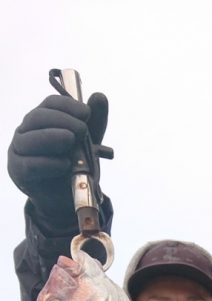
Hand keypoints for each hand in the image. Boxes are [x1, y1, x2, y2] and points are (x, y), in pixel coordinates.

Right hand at [8, 92, 108, 231]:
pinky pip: (29, 165)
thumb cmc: (75, 167)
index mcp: (42, 120)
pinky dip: (48, 164)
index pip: (50, 104)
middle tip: (82, 130)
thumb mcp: (88, 144)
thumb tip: (100, 96)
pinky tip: (64, 164)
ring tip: (70, 141)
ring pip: (29, 139)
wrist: (68, 199)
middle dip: (62, 120)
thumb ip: (94, 123)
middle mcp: (26, 131)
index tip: (86, 113)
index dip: (68, 105)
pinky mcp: (18, 171)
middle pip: (37, 117)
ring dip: (52, 137)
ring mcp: (18, 150)